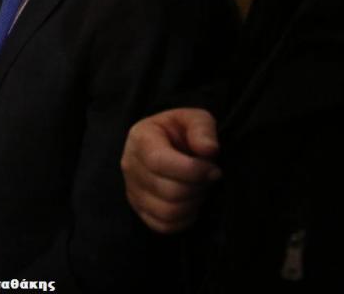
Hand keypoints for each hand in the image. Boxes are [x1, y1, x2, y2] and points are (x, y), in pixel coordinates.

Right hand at [121, 108, 221, 232]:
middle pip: (166, 190)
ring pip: (167, 212)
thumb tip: (208, 151)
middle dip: (197, 187)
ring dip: (192, 204)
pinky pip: (163, 226)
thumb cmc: (182, 131)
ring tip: (200, 189)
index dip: (192, 170)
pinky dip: (184, 219)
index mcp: (140, 138)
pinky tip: (191, 202)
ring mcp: (132, 190)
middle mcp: (130, 165)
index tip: (213, 169)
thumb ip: (203, 129)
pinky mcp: (139, 209)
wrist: (169, 144)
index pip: (159, 162)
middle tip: (209, 178)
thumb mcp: (195, 119)